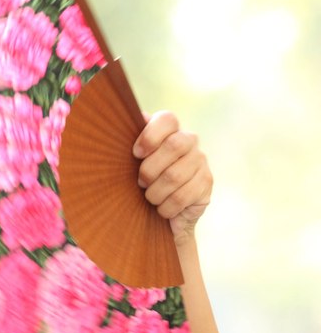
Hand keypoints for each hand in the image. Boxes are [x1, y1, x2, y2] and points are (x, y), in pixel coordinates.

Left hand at [133, 111, 212, 245]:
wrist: (159, 213)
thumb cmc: (138, 180)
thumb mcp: (129, 161)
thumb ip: (126, 141)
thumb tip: (128, 120)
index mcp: (168, 130)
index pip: (167, 119)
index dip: (150, 136)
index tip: (136, 154)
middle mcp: (189, 141)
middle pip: (174, 145)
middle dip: (150, 169)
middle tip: (140, 183)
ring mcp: (201, 161)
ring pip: (175, 175)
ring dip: (155, 193)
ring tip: (150, 198)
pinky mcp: (206, 183)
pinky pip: (183, 197)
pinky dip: (165, 207)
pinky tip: (162, 209)